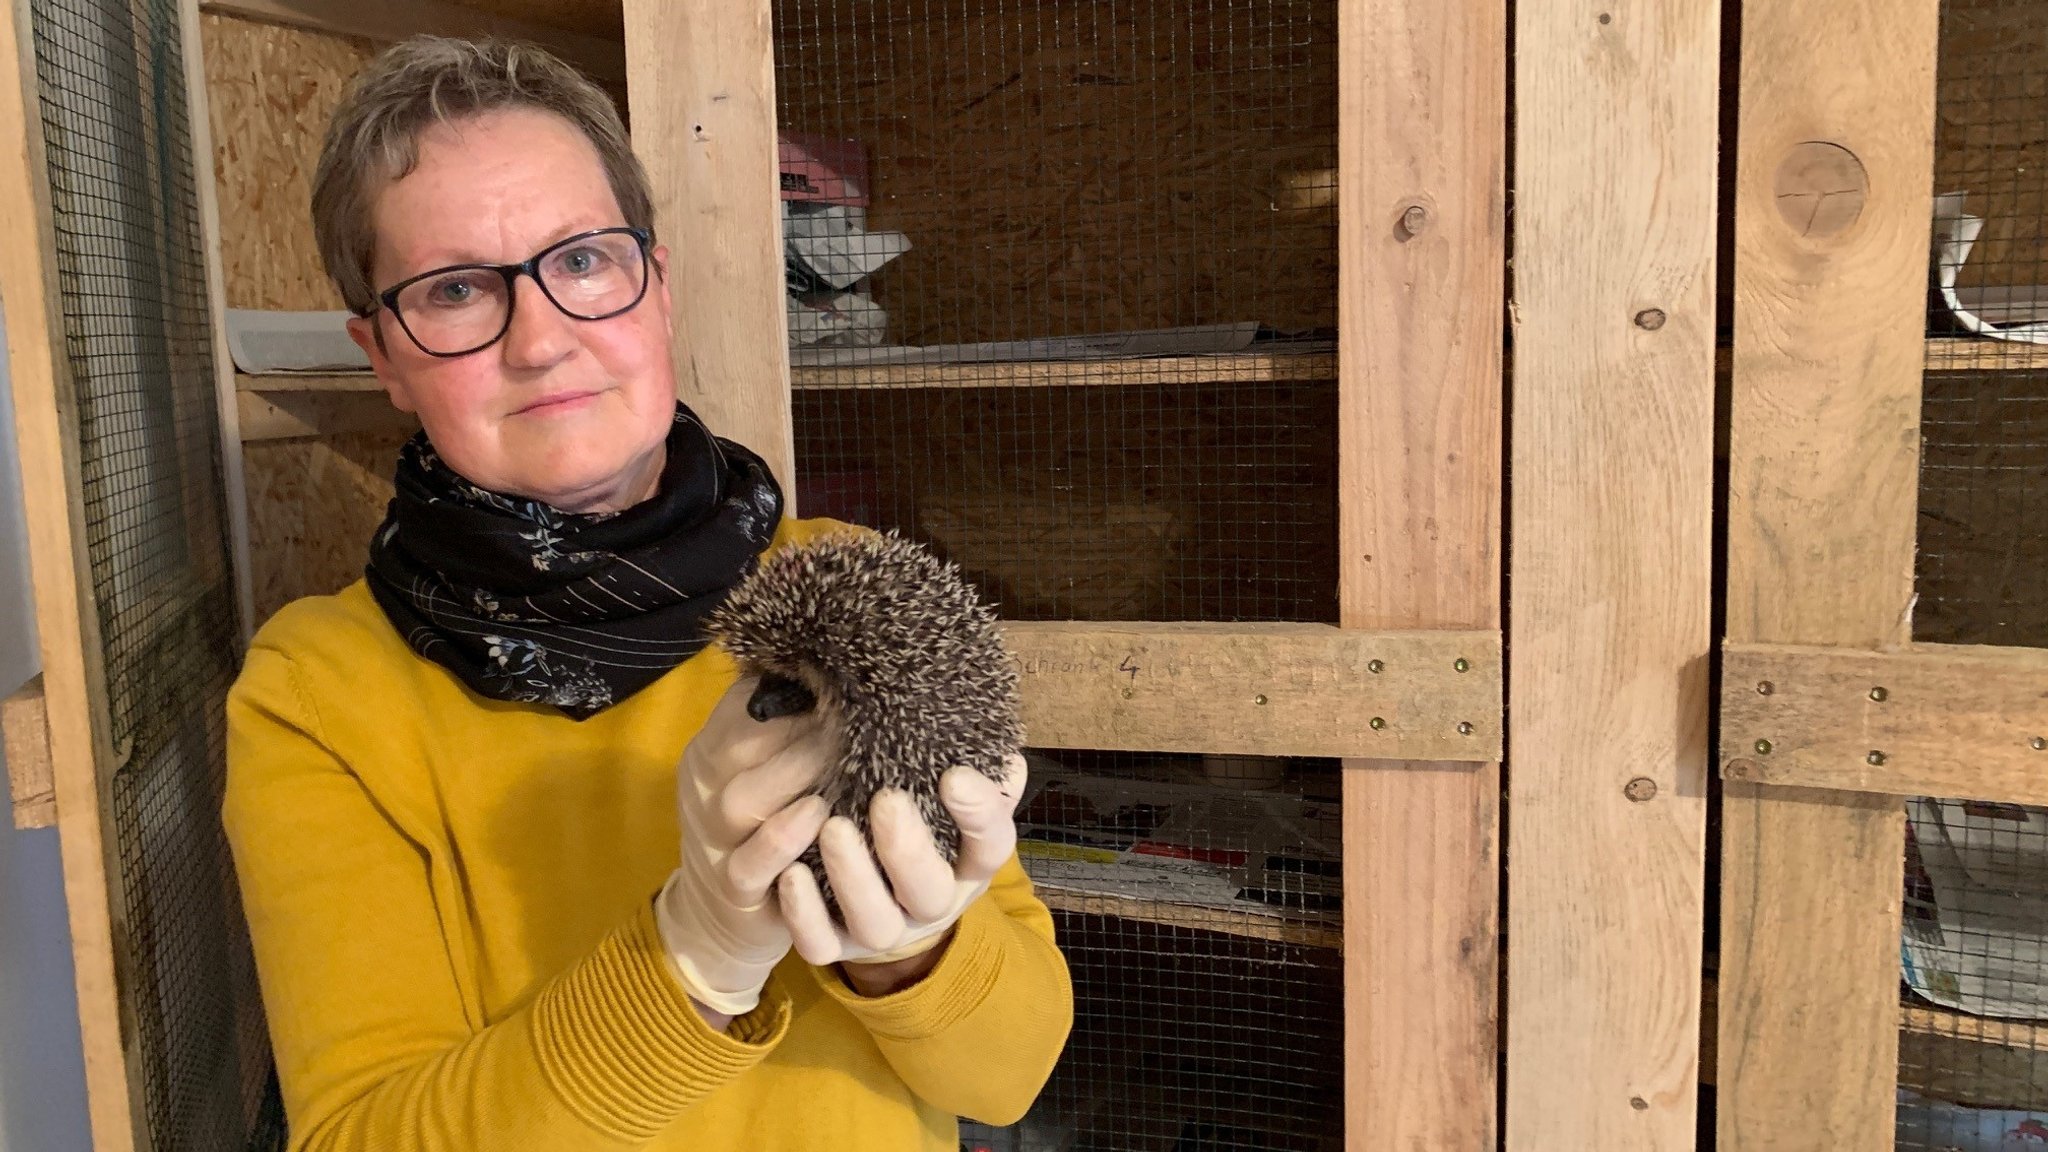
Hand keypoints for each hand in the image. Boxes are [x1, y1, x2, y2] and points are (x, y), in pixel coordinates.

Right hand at [655, 677, 834, 1016]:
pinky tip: (821, 817)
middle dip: (800, 728)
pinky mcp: (732, 891)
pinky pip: (750, 865)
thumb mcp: (758, 773)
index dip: (789, 688)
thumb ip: (783, 728)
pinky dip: (782, 841)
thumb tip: (835, 665)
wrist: (714, 920)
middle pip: (739, 748)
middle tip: (859, 711)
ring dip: (795, 774)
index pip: (740, 707)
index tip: (842, 674)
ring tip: (846, 756)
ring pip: (741, 803)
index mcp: (712, 754)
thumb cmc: (759, 828)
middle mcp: (705, 792)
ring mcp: (714, 842)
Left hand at [777, 753, 1026, 970]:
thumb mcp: (950, 794)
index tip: (954, 776)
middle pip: (930, 893)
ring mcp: (885, 930)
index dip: (979, 815)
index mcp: (968, 864)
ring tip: (832, 827)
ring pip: (876, 924)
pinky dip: (805, 915)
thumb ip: (974, 771)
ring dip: (854, 877)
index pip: (990, 846)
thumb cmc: (921, 819)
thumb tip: (996, 750)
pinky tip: (791, 872)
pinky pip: (821, 946)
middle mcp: (932, 904)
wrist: (881, 885)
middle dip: (907, 849)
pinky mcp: (838, 946)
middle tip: (885, 801)